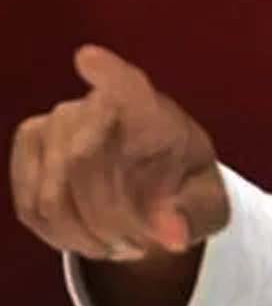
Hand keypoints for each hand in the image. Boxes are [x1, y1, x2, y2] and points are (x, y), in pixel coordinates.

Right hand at [10, 45, 228, 260]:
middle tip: (141, 247)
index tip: (89, 58)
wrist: (152, 196)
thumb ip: (195, 215)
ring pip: (52, 195)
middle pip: (81, 162)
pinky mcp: (28, 151)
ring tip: (123, 247)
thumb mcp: (208, 205)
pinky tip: (93, 243)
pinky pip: (32, 207)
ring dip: (87, 235)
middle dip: (110, 218)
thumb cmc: (185, 189)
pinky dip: (62, 237)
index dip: (106, 73)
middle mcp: (94, 105)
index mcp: (150, 109)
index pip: (126, 85)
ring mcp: (53, 124)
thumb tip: (172, 235)